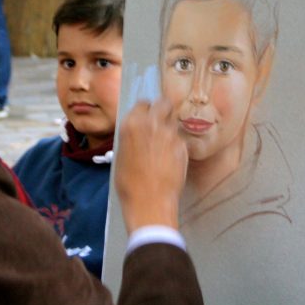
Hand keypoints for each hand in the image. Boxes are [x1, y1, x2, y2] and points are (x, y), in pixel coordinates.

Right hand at [115, 98, 187, 233]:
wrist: (149, 202)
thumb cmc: (129, 183)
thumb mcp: (121, 155)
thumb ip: (131, 136)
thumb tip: (138, 131)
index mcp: (132, 124)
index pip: (143, 103)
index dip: (144, 110)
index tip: (145, 117)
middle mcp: (153, 124)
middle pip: (163, 103)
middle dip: (162, 109)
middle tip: (159, 121)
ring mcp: (170, 134)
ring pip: (173, 121)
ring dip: (168, 128)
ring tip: (163, 145)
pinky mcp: (183, 146)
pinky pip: (179, 139)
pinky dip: (175, 144)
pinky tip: (169, 158)